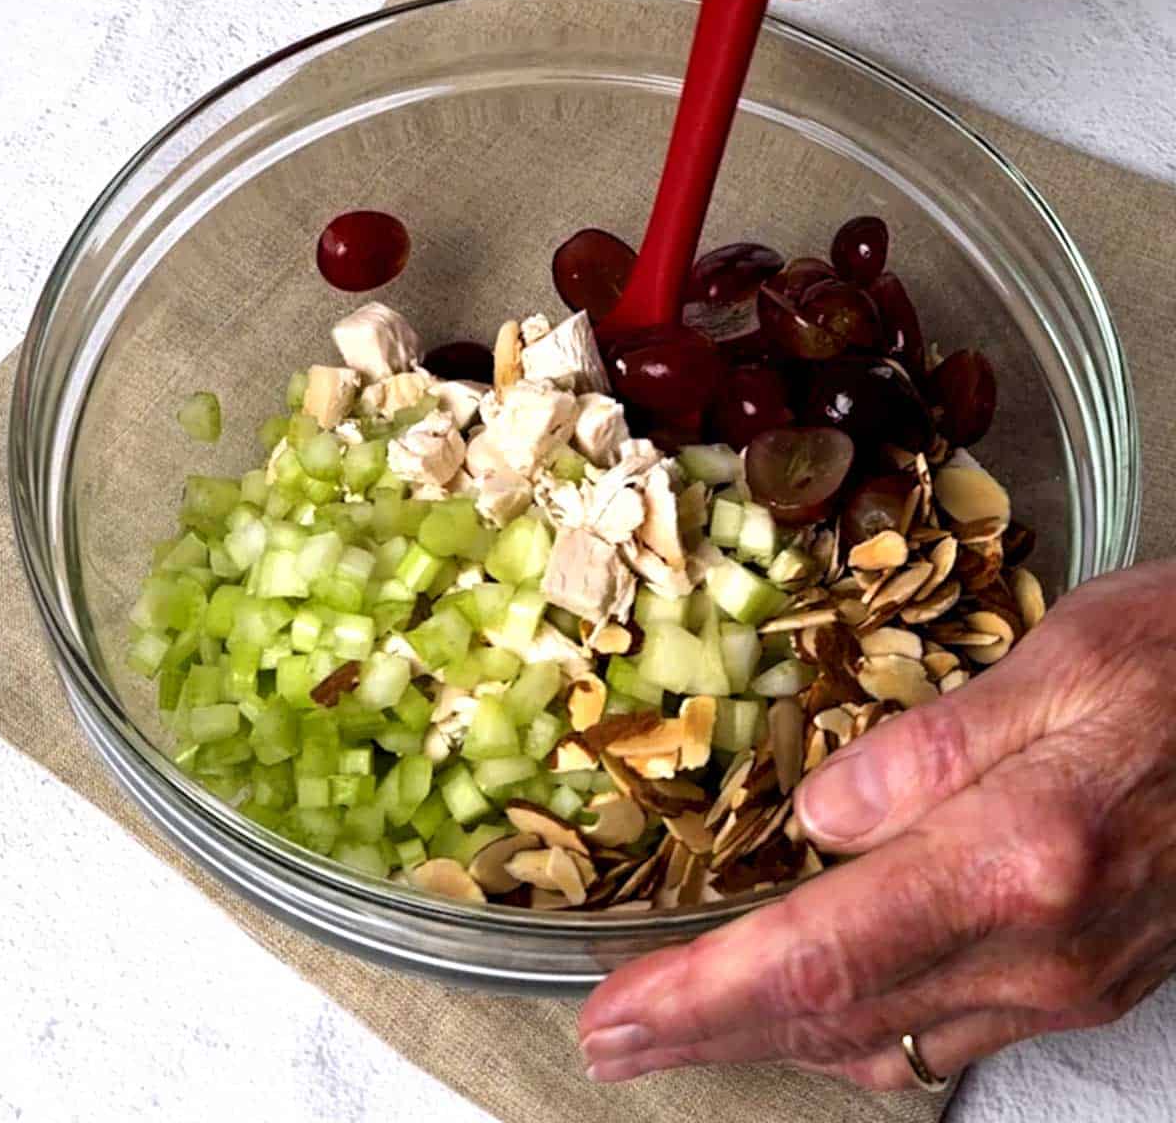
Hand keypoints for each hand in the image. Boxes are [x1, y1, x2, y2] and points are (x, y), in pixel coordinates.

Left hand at [579, 562, 1175, 1088]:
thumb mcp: (1061, 658)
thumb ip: (933, 744)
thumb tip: (820, 813)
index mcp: (1019, 857)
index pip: (826, 954)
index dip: (706, 996)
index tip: (618, 1019)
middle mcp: (1040, 949)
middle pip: (841, 1019)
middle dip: (710, 1035)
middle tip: (613, 1040)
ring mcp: (1068, 981)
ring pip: (892, 1039)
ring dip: (776, 1035)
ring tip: (686, 1020)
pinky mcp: (1086, 982)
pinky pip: (949, 1030)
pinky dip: (860, 1024)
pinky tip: (819, 1001)